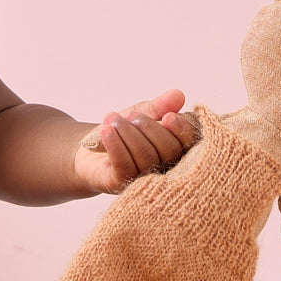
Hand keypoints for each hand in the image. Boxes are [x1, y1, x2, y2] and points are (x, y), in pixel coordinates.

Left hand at [73, 88, 197, 194]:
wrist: (90, 149)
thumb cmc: (122, 132)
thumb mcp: (140, 114)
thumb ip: (159, 107)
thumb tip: (178, 95)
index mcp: (177, 150)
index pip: (190, 143)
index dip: (183, 130)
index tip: (168, 116)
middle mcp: (166, 169)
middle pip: (169, 150)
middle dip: (149, 128)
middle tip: (132, 115)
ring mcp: (145, 180)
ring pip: (146, 156)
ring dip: (128, 132)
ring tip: (112, 118)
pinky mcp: (123, 184)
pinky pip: (124, 164)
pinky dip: (115, 144)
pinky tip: (106, 130)